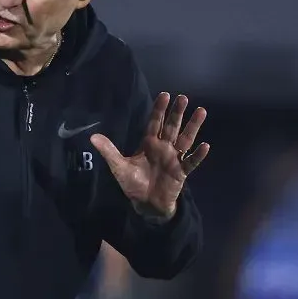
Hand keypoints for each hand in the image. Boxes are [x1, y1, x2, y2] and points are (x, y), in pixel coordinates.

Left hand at [91, 92, 209, 218]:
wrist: (146, 204)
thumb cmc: (133, 183)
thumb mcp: (119, 167)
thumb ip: (109, 151)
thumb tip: (92, 137)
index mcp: (149, 144)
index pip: (155, 123)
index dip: (159, 110)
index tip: (164, 95)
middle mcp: (163, 148)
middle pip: (172, 127)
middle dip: (177, 113)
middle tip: (183, 97)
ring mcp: (174, 159)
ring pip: (185, 140)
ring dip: (193, 127)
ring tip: (201, 111)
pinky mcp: (181, 173)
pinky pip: (191, 162)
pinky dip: (198, 155)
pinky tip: (205, 146)